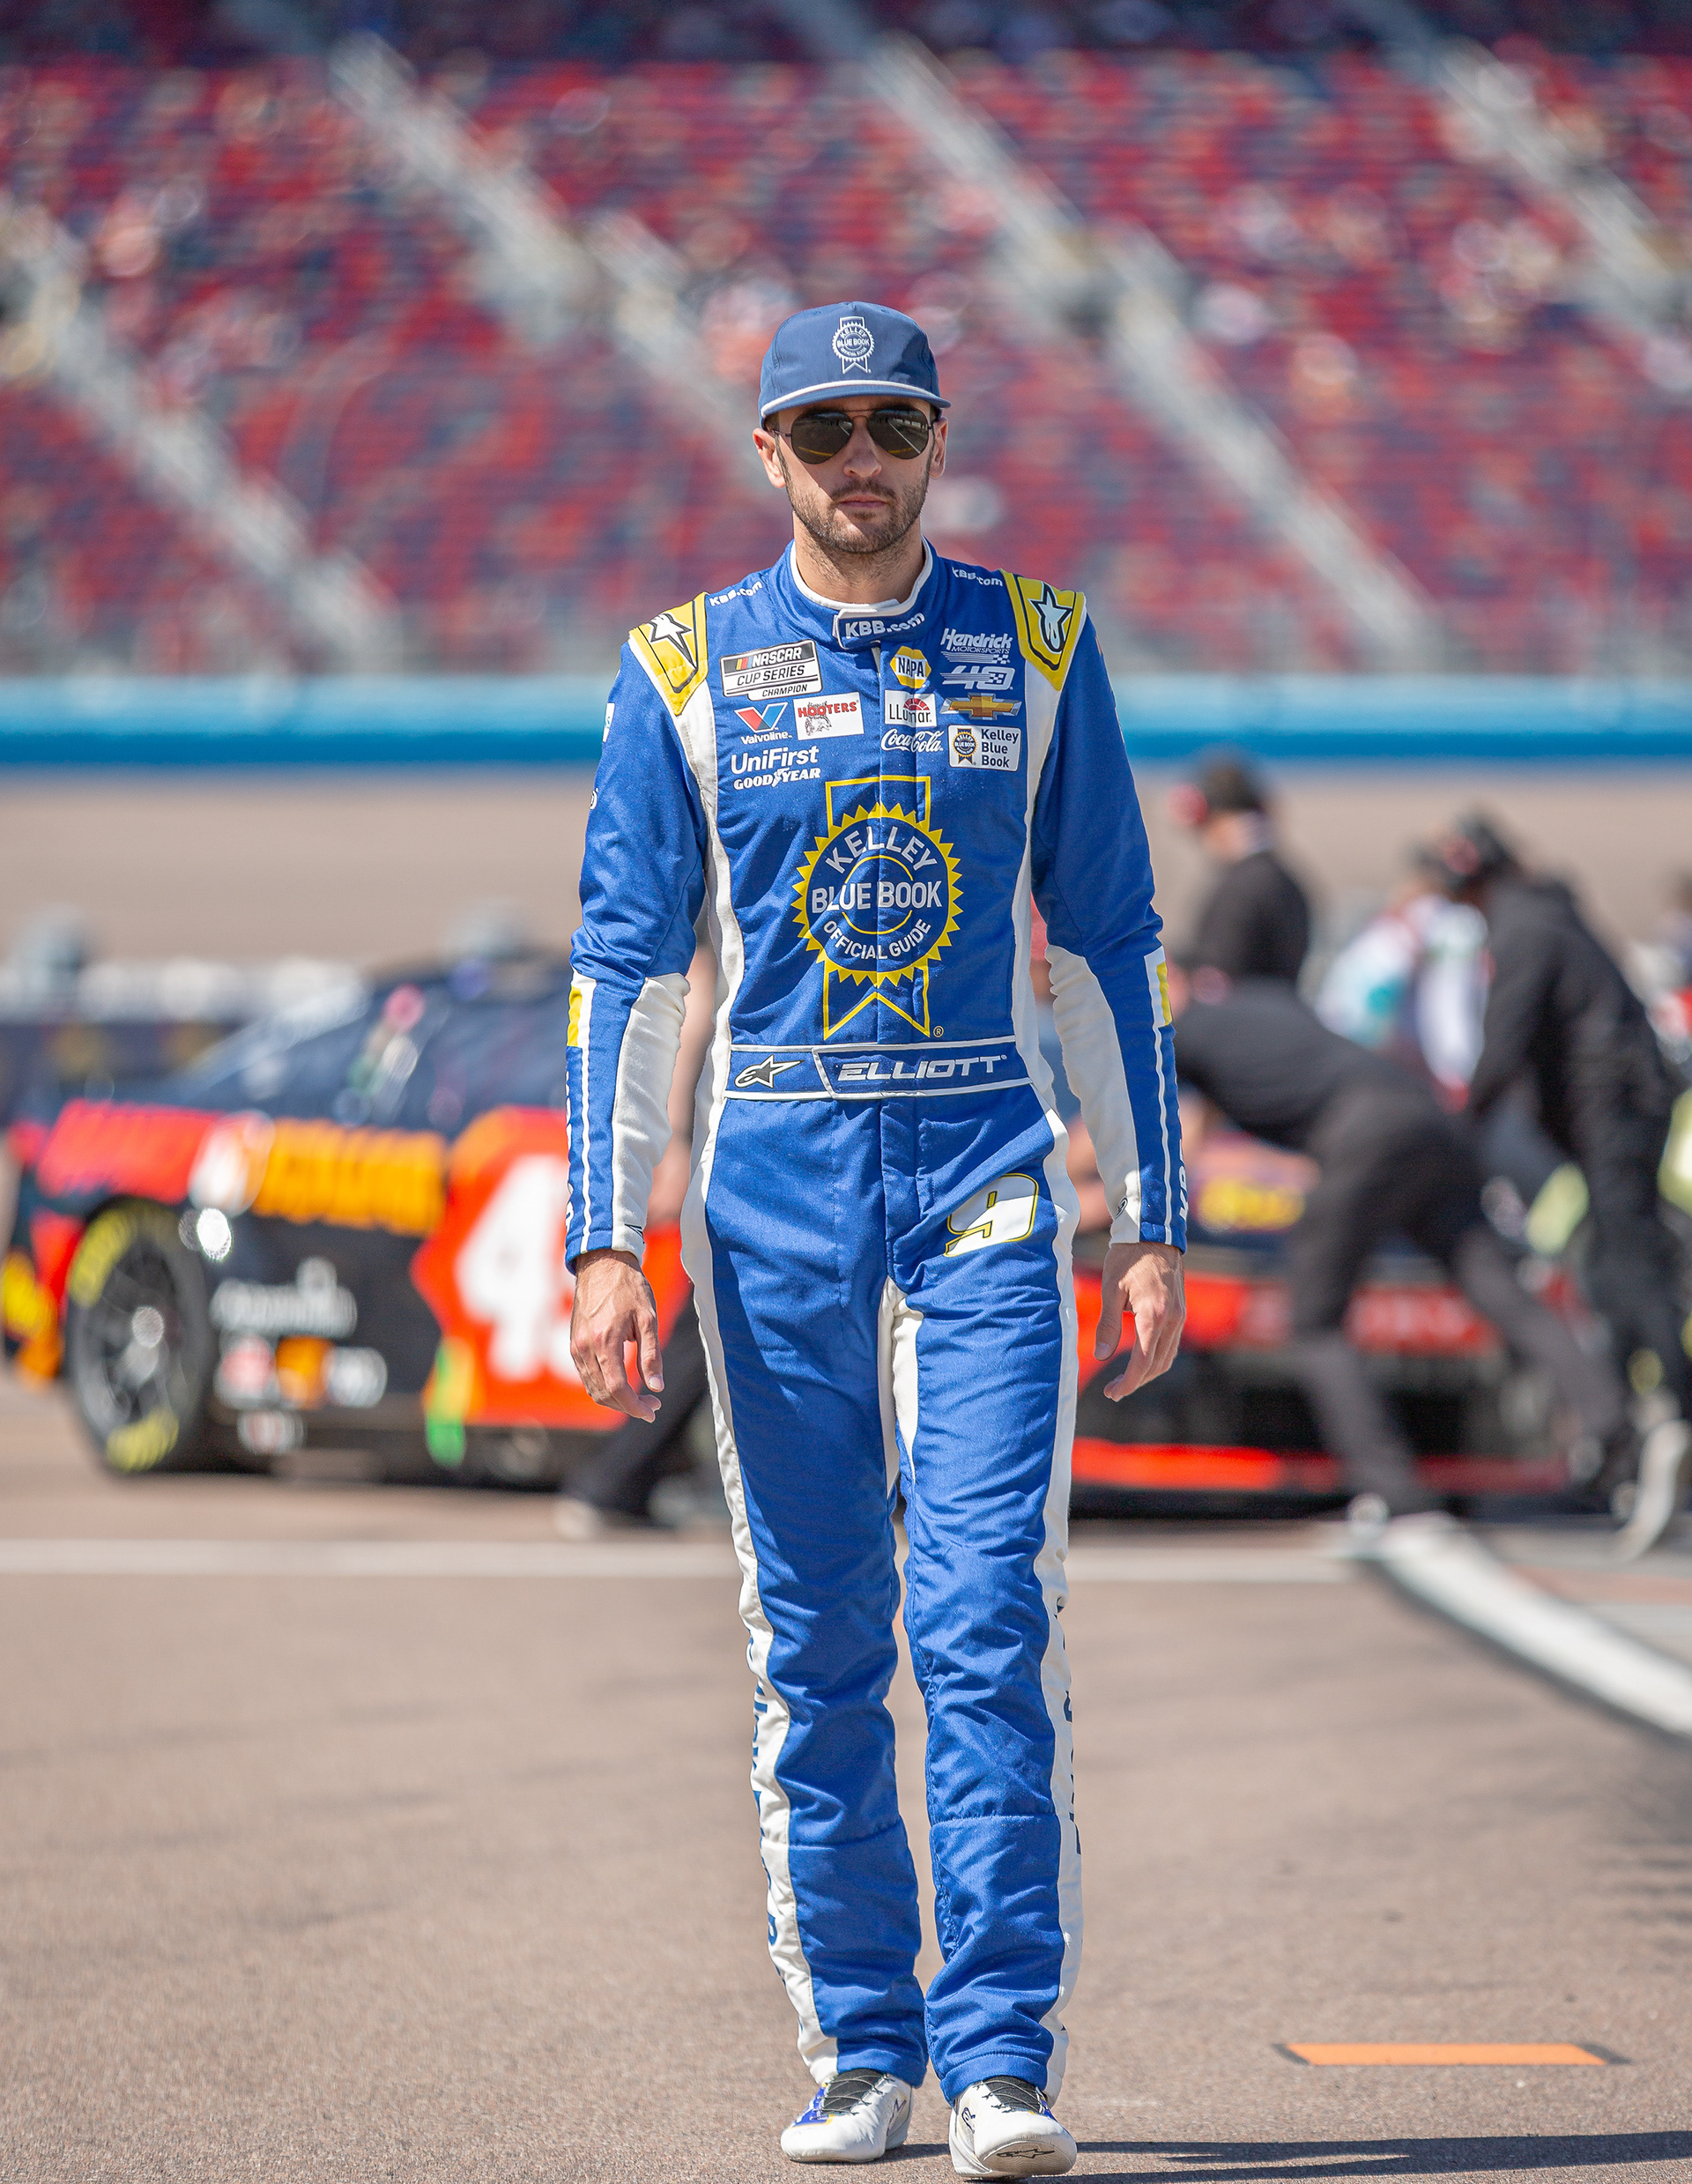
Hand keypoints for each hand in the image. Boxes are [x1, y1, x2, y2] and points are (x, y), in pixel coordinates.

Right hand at [569, 1248, 663, 1421]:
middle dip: (628, 1406)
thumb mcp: (648, 1318)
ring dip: (615, 1400)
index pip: (616, 1388)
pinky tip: (622, 1383)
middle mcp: (585, 1348)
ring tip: (641, 1397)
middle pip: (603, 1393)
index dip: (635, 1406)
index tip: (652, 1411)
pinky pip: (586, 1376)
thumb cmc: (629, 1288)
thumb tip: (657, 1386)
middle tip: (652, 1405)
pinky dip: (603, 1387)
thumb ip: (651, 1355)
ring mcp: (576, 1347)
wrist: (602, 1263)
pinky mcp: (574, 1344)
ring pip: (592, 1388)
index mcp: (604, 1341)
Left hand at [1094, 1239, 1184, 1400]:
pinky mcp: (1180, 1311)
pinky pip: (1171, 1344)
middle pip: (1157, 1365)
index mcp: (1154, 1315)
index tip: (1111, 1393)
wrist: (1153, 1233)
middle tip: (1113, 1391)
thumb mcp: (1110, 1289)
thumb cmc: (1127, 1257)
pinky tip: (1140, 1359)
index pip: (1143, 1362)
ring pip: (1167, 1357)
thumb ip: (1108, 1324)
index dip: (1127, 1382)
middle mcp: (1172, 1319)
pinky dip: (1156, 1358)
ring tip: (1124, 1380)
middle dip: (1135, 1382)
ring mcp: (1180, 1316)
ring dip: (1147, 1373)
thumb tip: (1101, 1356)